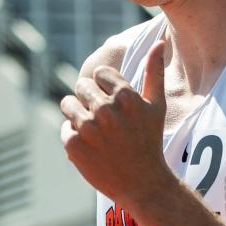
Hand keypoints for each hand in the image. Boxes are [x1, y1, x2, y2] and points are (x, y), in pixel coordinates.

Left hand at [60, 40, 170, 208]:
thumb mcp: (156, 106)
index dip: (105, 87)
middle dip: (90, 100)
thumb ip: (154, 72)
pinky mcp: (74, 145)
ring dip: (78, 115)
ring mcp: (88, 128)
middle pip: (81, 86)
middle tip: (104, 121)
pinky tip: (92, 148)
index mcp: (125, 96)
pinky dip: (74, 137)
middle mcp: (105, 110)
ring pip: (68, 104)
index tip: (114, 104)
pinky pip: (65, 128)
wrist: (142, 184)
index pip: (99, 73)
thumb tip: (159, 41)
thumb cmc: (149, 141)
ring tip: (96, 132)